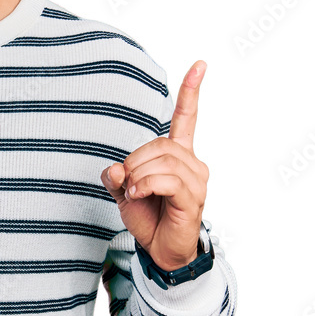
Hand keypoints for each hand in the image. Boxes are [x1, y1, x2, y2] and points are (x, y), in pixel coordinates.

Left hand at [100, 60, 208, 271]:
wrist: (161, 251)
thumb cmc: (147, 217)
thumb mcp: (122, 191)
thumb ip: (115, 176)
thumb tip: (114, 168)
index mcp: (178, 155)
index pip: (187, 117)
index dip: (191, 91)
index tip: (200, 64)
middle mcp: (192, 163)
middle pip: (159, 143)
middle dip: (135, 160)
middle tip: (126, 182)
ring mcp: (196, 180)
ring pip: (162, 161)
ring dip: (138, 175)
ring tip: (133, 192)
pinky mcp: (193, 198)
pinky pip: (166, 180)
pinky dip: (145, 185)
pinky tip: (137, 195)